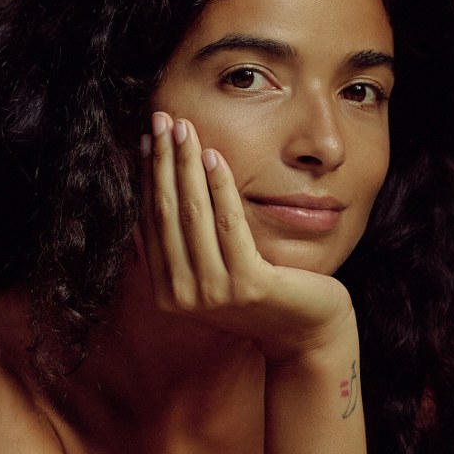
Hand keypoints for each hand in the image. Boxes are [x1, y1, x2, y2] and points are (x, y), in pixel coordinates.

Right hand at [139, 111, 354, 361]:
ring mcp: (213, 293)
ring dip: (187, 163)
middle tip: (160, 119)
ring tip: (184, 126)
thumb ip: (182, 244)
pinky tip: (216, 155)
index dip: (147, 175)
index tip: (147, 137)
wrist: (306, 335)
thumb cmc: (261, 296)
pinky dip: (220, 185)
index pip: (150, 221)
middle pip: (165, 212)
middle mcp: (181, 296)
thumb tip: (148, 194)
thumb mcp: (213, 272)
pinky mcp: (248, 285)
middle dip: (162, 160)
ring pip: (192, 213)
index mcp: (166, 292)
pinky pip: (229, 223)